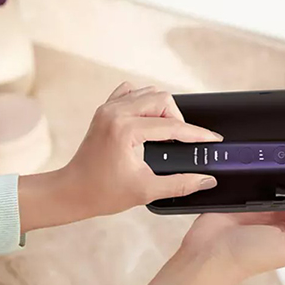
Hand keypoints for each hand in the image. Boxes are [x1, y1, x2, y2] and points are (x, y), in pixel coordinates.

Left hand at [18, 82, 221, 230]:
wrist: (72, 191)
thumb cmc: (103, 193)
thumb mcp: (146, 191)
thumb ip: (181, 184)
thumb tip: (206, 179)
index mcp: (125, 130)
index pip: (172, 126)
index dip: (197, 133)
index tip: (213, 139)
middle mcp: (116, 112)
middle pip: (162, 99)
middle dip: (179, 118)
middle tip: (184, 139)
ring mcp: (108, 108)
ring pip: (148, 92)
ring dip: (163, 109)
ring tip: (167, 131)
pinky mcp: (104, 110)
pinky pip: (131, 92)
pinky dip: (145, 101)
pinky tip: (149, 119)